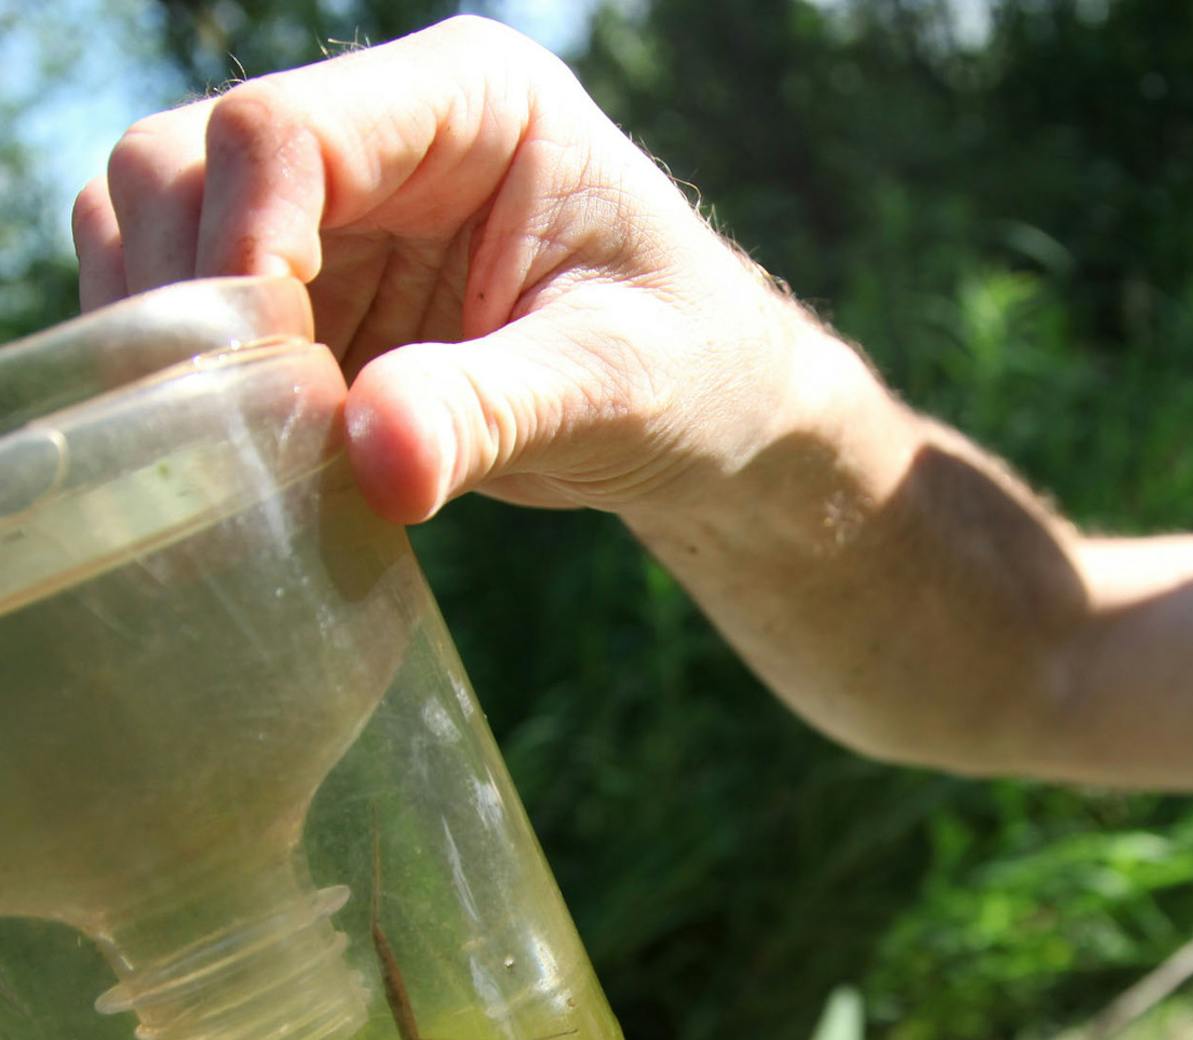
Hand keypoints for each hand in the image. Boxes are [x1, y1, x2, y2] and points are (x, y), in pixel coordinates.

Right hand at [74, 19, 811, 524]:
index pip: (286, 131)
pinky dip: (195, 390)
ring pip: (157, 238)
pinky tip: (248, 465)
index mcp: (472, 100)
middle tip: (232, 433)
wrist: (715, 419)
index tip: (264, 373)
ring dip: (175, 351)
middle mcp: (380, 129)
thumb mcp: (615, 390)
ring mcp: (330, 210)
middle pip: (182, 168)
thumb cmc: (696, 373)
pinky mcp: (309, 293)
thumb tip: (374, 456)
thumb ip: (493, 412)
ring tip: (244, 458)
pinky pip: (192, 322)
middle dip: (183, 301)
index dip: (241, 244)